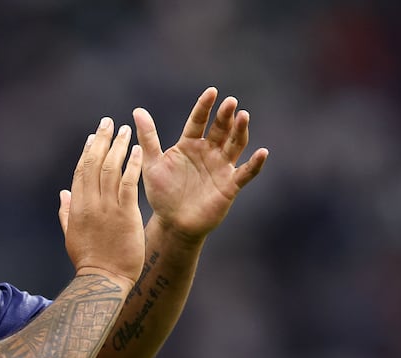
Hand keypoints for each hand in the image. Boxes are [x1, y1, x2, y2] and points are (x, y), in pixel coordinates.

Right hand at [58, 117, 144, 289]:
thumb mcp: (71, 235)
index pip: (80, 172)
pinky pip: (127, 183)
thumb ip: (66, 213)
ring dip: (117, 146)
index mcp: (76, 207)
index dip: (86, 152)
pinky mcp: (125, 214)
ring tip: (124, 130)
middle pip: (93, 163)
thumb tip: (62, 194)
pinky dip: (131, 164)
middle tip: (108, 123)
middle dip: (101, 140)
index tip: (93, 137)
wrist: (103, 279)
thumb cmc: (89, 262)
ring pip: (110, 168)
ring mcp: (107, 207)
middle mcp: (89, 203)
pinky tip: (136, 150)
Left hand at [133, 87, 268, 239]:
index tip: (212, 92)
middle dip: (225, 115)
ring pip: (235, 145)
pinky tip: (262, 153)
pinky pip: (245, 173)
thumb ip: (148, 138)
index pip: (198, 121)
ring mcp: (221, 167)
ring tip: (243, 117)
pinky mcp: (230, 185)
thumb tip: (137, 110)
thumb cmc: (162, 194)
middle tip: (230, 102)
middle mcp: (208, 152)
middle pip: (220, 129)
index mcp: (189, 144)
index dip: (205, 107)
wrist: (173, 223)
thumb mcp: (152, 164)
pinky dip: (255, 164)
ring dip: (240, 131)